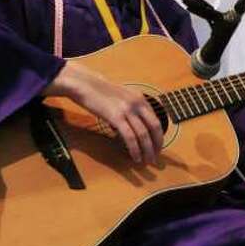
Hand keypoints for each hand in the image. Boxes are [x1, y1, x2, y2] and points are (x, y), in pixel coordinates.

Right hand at [43, 62, 163, 163]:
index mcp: (141, 99)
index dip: (159, 135)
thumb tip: (134, 128)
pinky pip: (130, 137)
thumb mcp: (122, 97)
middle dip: (157, 144)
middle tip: (156, 156)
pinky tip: (135, 156)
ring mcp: (127, 110)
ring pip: (144, 134)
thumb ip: (131, 111)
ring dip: (147, 150)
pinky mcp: (116, 118)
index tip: (158, 146)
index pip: (156, 120)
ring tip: (147, 160)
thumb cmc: (100, 92)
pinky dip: (135, 149)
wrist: (85, 85)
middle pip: (154, 128)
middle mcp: (137, 104)